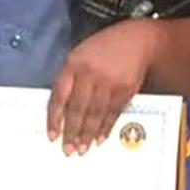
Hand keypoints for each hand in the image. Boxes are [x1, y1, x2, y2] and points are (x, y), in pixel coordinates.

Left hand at [47, 20, 152, 155]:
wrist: (137, 40)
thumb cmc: (104, 48)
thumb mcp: (79, 55)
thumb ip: (69, 78)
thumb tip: (61, 109)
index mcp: (73, 64)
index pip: (59, 96)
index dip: (54, 118)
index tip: (52, 135)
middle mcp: (89, 73)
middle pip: (77, 108)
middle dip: (72, 132)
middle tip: (68, 149)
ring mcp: (109, 82)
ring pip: (95, 114)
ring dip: (87, 134)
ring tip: (82, 148)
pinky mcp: (125, 89)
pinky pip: (113, 113)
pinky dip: (105, 127)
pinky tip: (99, 138)